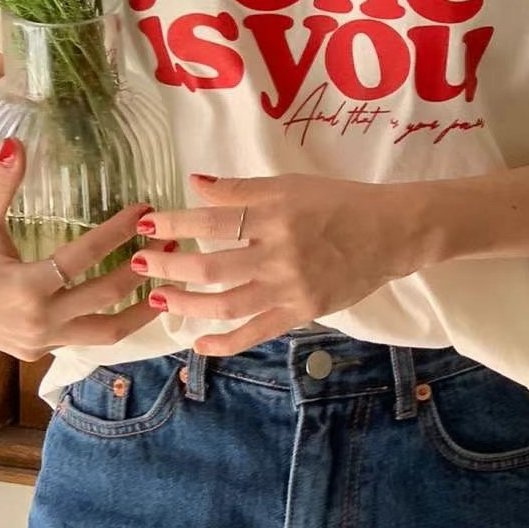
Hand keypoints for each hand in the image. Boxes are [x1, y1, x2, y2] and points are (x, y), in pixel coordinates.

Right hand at [0, 138, 173, 360]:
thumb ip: (0, 184)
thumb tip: (14, 143)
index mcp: (25, 286)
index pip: (84, 256)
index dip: (117, 232)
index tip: (145, 212)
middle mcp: (40, 319)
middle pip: (107, 296)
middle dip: (144, 269)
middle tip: (173, 243)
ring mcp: (44, 340)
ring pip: (108, 333)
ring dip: (143, 311)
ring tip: (172, 285)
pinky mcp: (42, 351)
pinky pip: (90, 341)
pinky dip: (117, 324)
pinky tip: (138, 304)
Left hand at [129, 173, 415, 354]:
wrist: (390, 233)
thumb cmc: (339, 202)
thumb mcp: (290, 186)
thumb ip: (242, 189)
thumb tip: (194, 185)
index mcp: (273, 215)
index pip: (211, 221)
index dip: (174, 224)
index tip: (146, 225)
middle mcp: (278, 253)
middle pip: (209, 265)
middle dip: (167, 266)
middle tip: (137, 265)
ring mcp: (289, 287)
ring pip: (225, 303)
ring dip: (185, 303)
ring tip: (158, 299)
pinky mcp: (301, 312)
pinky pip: (256, 332)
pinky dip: (225, 342)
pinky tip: (198, 343)